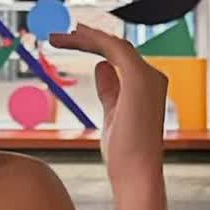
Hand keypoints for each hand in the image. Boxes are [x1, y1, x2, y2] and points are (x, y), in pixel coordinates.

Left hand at [47, 23, 167, 189]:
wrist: (136, 174)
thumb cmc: (125, 153)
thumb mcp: (112, 114)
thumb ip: (109, 90)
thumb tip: (101, 68)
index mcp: (148, 86)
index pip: (120, 57)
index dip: (94, 47)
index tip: (71, 42)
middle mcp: (152, 77)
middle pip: (116, 47)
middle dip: (86, 39)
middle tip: (58, 35)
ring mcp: (148, 76)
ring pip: (113, 44)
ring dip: (84, 37)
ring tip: (57, 36)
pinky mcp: (138, 77)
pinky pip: (113, 48)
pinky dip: (92, 40)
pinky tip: (73, 38)